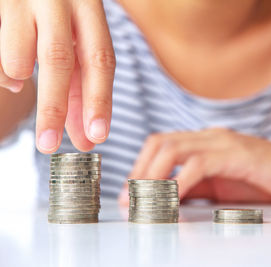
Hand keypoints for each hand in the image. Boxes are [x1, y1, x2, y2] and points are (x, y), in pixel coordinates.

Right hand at [0, 0, 114, 152]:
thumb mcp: (76, 32)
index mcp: (89, 9)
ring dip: (22, 81)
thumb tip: (81, 127)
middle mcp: (61, 1)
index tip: (97, 136)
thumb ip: (79, 73)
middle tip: (50, 145)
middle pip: (61, 60)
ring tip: (21, 87)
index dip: (100, 100)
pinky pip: (1, 43)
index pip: (100, 60)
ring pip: (24, 54)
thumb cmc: (57, 6)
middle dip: (56, 108)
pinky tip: (12, 78)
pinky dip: (6, 71)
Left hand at [119, 128, 270, 203]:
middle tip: (129, 199)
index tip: (129, 194)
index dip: (140, 167)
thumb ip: (196, 188)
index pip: (161, 144)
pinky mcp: (238, 155)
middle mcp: (210, 137)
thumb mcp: (223, 186)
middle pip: (160, 142)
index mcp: (205, 142)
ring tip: (143, 200)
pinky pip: (199, 164)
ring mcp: (224, 142)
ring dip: (152, 176)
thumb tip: (167, 200)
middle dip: (138, 171)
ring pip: (173, 149)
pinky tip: (172, 199)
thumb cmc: (267, 180)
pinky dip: (180, 182)